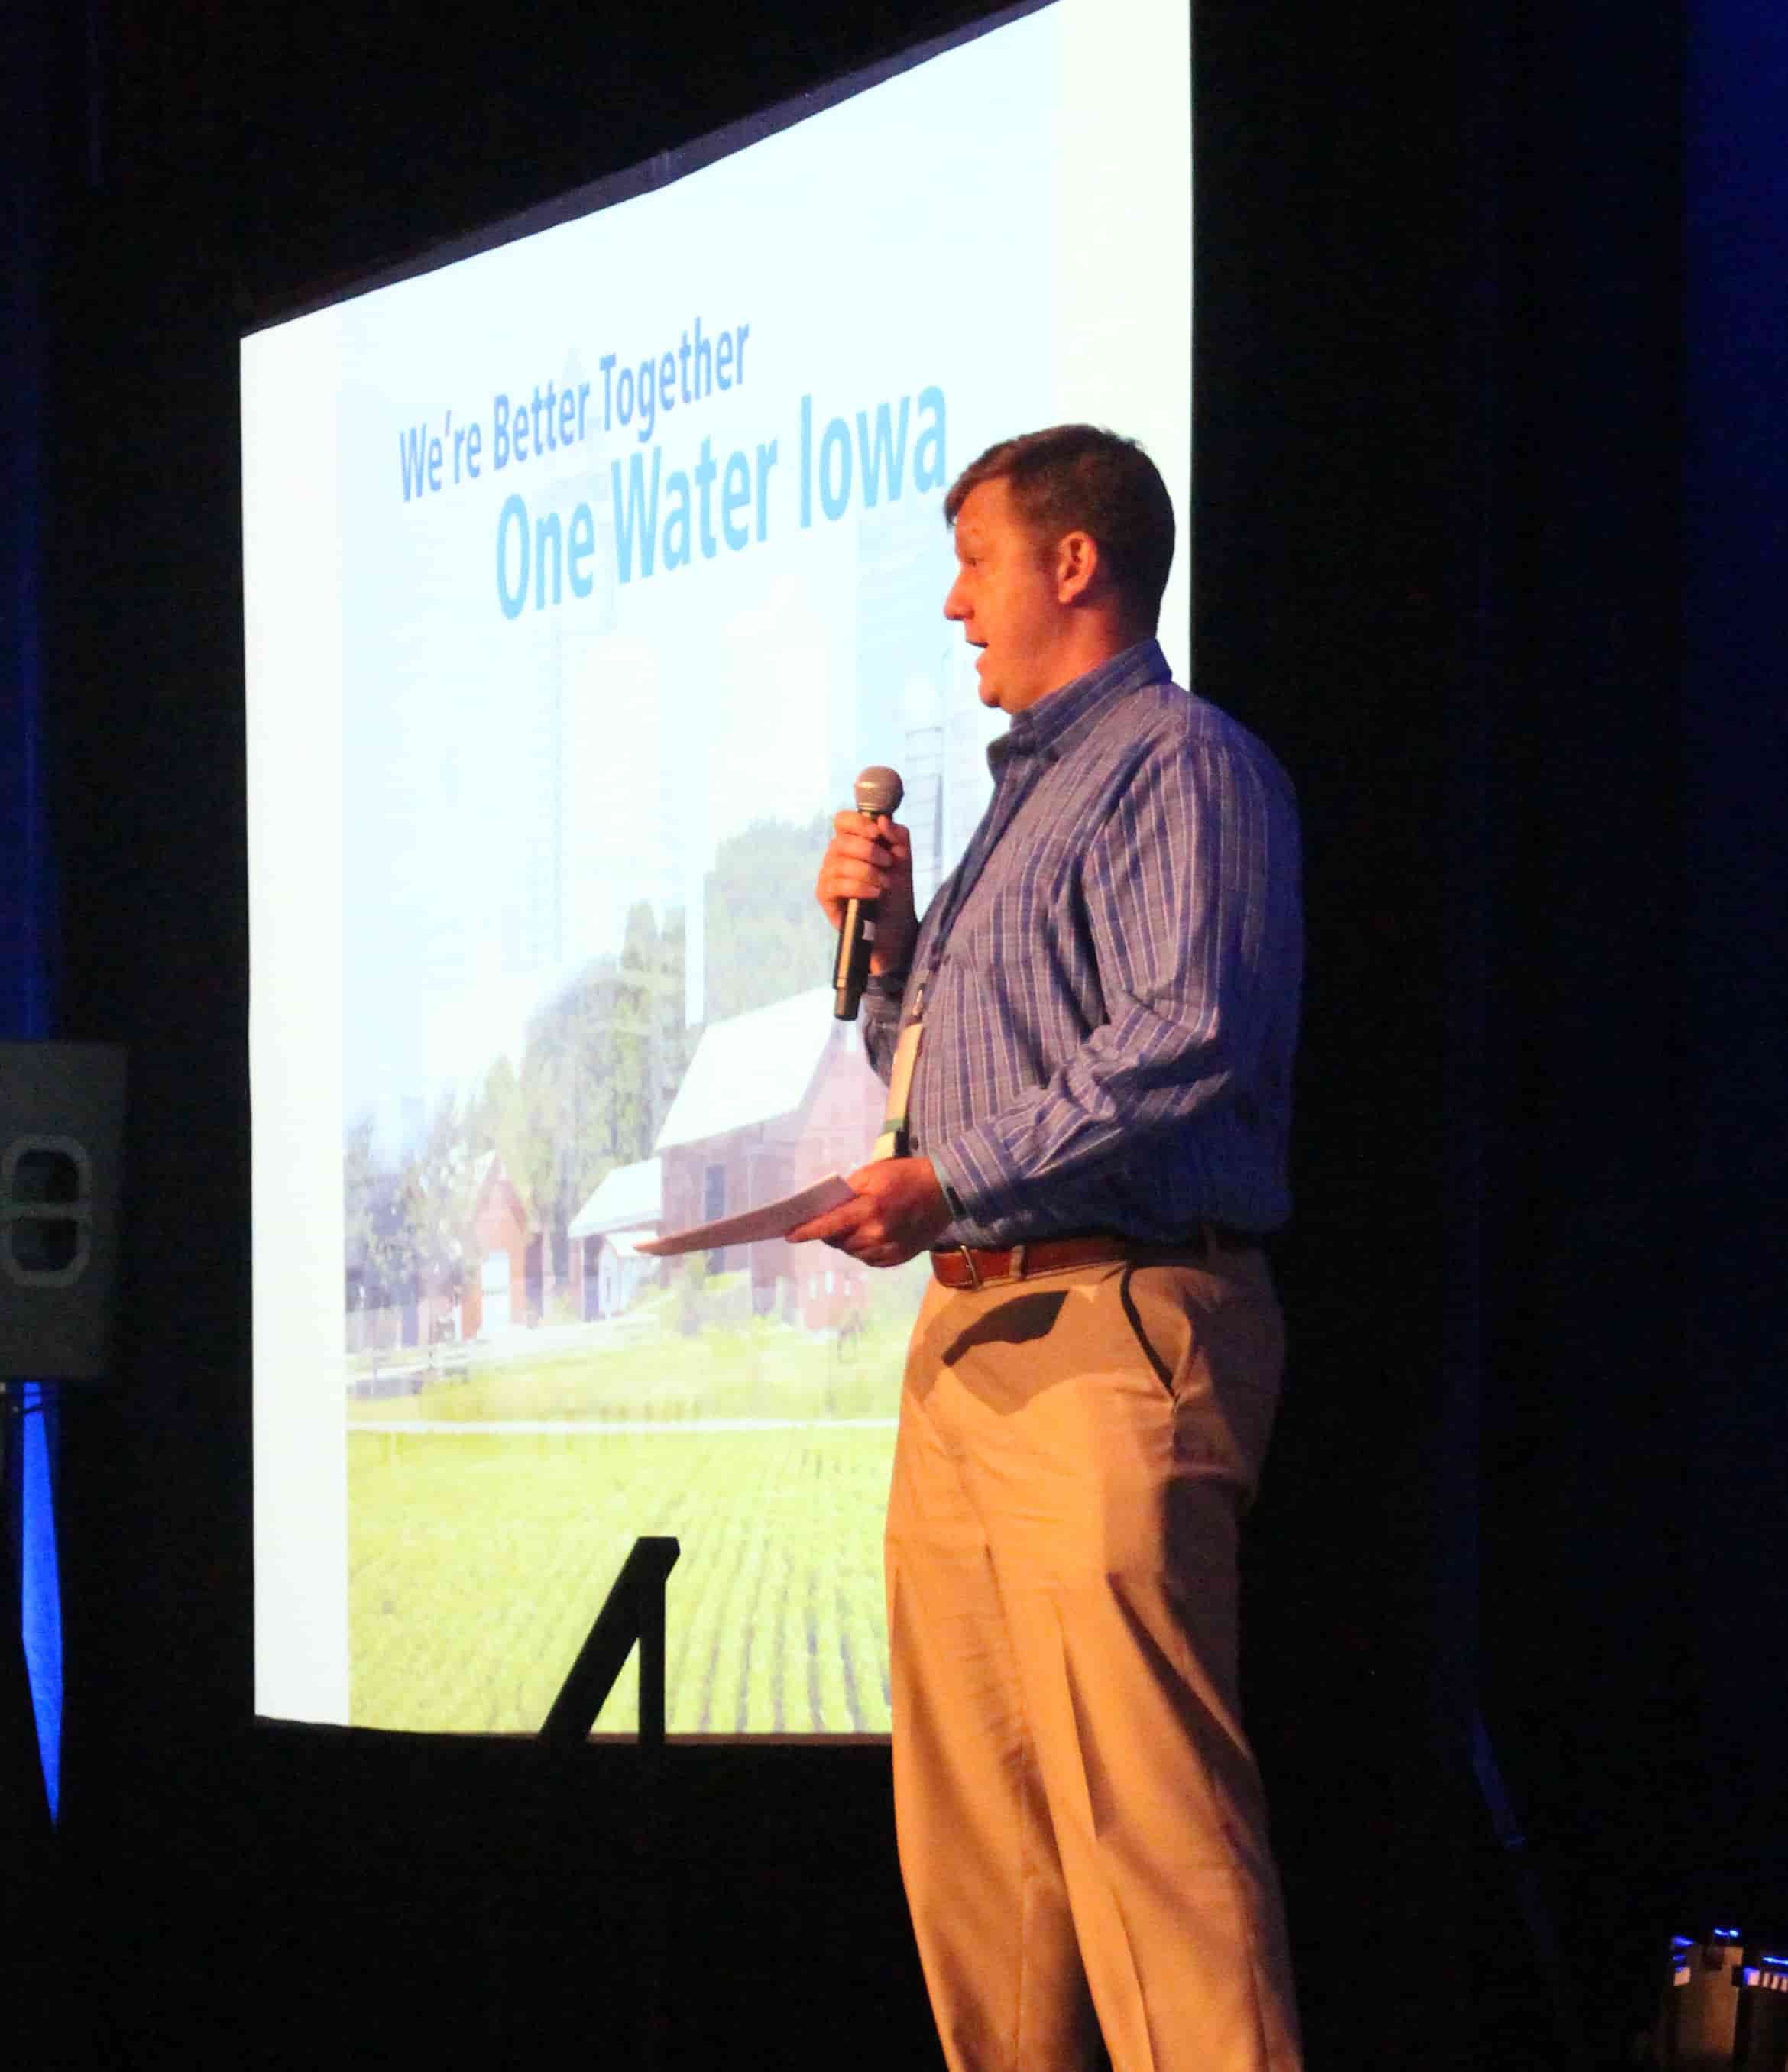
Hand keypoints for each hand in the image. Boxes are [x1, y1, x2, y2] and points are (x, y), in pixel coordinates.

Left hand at [787, 1157, 951, 1267]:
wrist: (945, 1190)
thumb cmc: (905, 1175)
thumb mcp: (872, 1173)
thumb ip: (847, 1193)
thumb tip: (825, 1209)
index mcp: (870, 1209)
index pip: (829, 1226)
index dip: (807, 1231)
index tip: (789, 1235)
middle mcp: (877, 1234)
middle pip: (838, 1241)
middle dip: (829, 1232)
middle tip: (829, 1220)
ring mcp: (888, 1250)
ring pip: (852, 1252)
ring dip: (846, 1241)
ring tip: (853, 1226)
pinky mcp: (897, 1259)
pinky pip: (868, 1259)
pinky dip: (862, 1249)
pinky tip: (868, 1235)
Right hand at [814, 812, 917, 976]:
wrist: (896, 924)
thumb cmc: (897, 889)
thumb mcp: (904, 857)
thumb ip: (897, 834)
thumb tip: (881, 819)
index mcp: (852, 841)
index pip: (842, 820)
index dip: (857, 823)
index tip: (877, 834)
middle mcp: (835, 856)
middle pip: (842, 841)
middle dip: (870, 851)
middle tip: (889, 863)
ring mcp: (828, 875)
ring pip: (839, 863)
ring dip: (868, 872)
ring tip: (885, 883)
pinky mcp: (825, 895)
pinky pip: (836, 885)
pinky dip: (859, 887)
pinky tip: (875, 893)